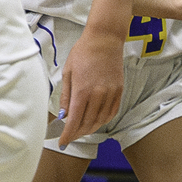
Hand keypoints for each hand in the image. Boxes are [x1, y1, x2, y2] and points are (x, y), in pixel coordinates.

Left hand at [57, 28, 125, 149]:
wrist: (104, 40)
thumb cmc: (83, 52)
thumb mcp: (68, 72)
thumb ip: (66, 96)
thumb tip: (64, 114)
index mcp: (82, 90)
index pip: (74, 120)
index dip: (68, 134)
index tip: (63, 142)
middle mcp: (97, 94)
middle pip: (87, 123)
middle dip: (77, 133)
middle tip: (70, 136)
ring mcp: (110, 93)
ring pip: (100, 120)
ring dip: (90, 129)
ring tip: (81, 130)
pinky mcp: (119, 91)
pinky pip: (112, 112)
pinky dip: (103, 120)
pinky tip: (96, 121)